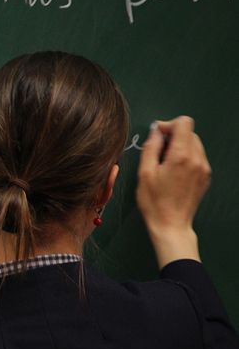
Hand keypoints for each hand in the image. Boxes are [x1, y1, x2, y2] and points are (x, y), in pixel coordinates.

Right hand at [136, 116, 211, 267]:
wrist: (171, 224)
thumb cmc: (154, 202)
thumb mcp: (144, 173)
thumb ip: (151, 148)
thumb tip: (156, 132)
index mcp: (181, 156)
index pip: (184, 123)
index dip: (169, 125)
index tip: (158, 135)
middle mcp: (196, 159)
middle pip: (189, 133)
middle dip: (173, 136)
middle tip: (158, 150)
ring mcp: (203, 168)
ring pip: (194, 144)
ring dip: (180, 146)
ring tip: (165, 162)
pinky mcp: (205, 176)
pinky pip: (197, 157)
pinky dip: (186, 157)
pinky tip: (173, 171)